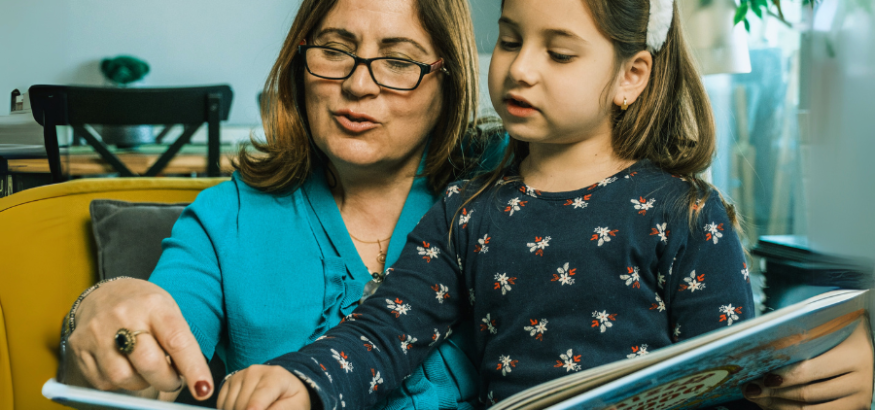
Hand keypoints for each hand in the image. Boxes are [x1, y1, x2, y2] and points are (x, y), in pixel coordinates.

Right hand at [67, 278, 213, 398]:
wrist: (104, 293)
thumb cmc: (145, 307)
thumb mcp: (168, 311)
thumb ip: (179, 342)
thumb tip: (194, 381)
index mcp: (154, 304)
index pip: (177, 341)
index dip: (193, 368)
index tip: (204, 389)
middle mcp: (123, 315)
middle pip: (148, 363)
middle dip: (167, 381)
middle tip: (173, 380)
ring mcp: (97, 332)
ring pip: (124, 377)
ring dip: (142, 382)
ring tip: (147, 369)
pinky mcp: (79, 347)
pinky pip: (103, 381)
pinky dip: (120, 382)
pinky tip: (126, 366)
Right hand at [217, 365, 311, 409]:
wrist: (285, 385)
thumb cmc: (292, 398)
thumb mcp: (295, 406)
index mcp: (275, 377)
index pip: (257, 401)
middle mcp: (255, 372)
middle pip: (242, 406)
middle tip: (263, 409)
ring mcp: (240, 375)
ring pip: (230, 405)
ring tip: (255, 409)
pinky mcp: (229, 381)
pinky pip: (222, 403)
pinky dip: (229, 409)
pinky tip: (244, 408)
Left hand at [742, 320, 873, 408]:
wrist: (871, 347)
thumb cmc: (844, 331)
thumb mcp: (829, 327)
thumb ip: (801, 336)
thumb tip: (764, 348)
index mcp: (853, 356)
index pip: (810, 371)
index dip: (783, 377)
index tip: (762, 377)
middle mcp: (859, 382)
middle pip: (807, 395)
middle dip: (773, 394)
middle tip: (750, 390)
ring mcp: (858, 399)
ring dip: (778, 407)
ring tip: (757, 398)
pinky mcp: (852, 409)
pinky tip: (773, 405)